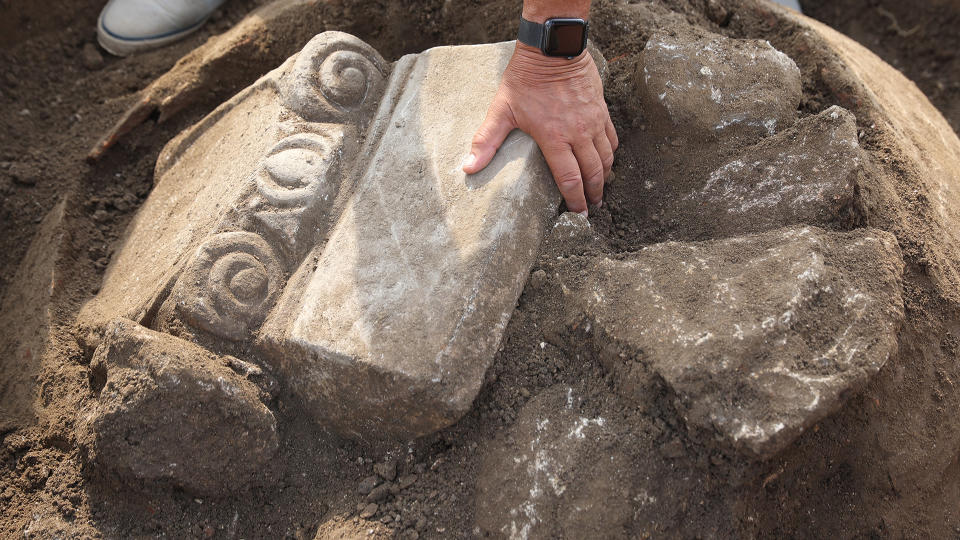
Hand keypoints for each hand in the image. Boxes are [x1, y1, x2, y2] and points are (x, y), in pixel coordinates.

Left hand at [463, 42, 617, 214]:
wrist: (552, 48)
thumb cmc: (525, 78)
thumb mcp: (501, 109)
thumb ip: (486, 140)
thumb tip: (467, 167)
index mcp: (554, 137)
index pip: (568, 178)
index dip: (574, 199)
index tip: (577, 214)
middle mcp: (578, 132)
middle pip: (592, 172)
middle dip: (593, 194)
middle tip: (591, 208)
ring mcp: (593, 121)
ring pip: (606, 157)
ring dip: (605, 177)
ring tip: (601, 189)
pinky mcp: (601, 109)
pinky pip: (612, 138)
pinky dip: (611, 153)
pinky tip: (607, 161)